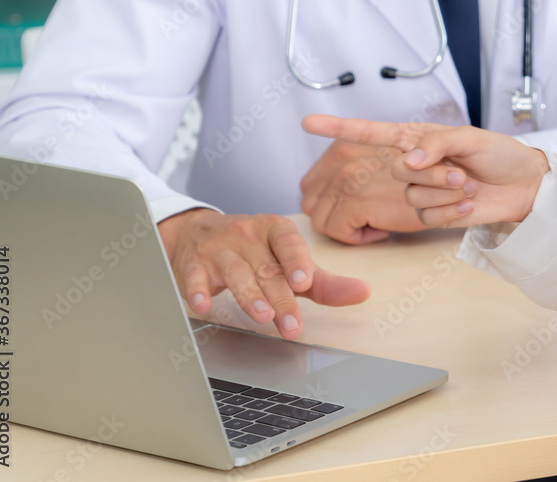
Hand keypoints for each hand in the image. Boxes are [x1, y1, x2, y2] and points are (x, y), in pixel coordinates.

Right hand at [159, 209, 370, 339]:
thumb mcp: (288, 260)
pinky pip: (194, 278)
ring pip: (236, 273)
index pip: (289, 243)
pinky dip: (197, 292)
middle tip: (292, 325)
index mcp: (275, 230)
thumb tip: (363, 292)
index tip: (304, 281)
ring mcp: (219, 249)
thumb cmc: (254, 251)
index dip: (297, 261)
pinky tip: (204, 306)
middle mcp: (248, 236)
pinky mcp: (193, 264)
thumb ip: (322, 281)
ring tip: (263, 316)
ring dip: (249, 296)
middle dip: (281, 298)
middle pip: (267, 269)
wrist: (196, 232)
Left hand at [300, 140, 426, 244]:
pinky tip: (382, 230)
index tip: (341, 208)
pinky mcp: (357, 202)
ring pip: (320, 219)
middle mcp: (342, 158)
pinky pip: (337, 231)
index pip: (309, 182)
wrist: (455, 184)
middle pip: (310, 202)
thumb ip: (354, 172)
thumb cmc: (424, 179)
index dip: (321, 202)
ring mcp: (348, 179)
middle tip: (363, 219)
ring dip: (346, 228)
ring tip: (375, 223)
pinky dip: (359, 238)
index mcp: (344, 147)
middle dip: (332, 216)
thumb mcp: (381, 165)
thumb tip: (320, 197)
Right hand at [302, 115, 549, 227]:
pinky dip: (451, 212)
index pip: (369, 132)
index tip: (308, 122)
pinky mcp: (430, 214)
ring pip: (412, 197)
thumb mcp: (470, 137)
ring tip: (469, 188)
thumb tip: (409, 160)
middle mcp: (412, 164)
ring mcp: (419, 191)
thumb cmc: (499, 154)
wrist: (522, 186)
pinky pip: (426, 216)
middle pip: (396, 172)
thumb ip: (437, 143)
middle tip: (462, 174)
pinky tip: (467, 206)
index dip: (338, 127)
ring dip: (446, 194)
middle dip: (433, 175)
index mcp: (415, 139)